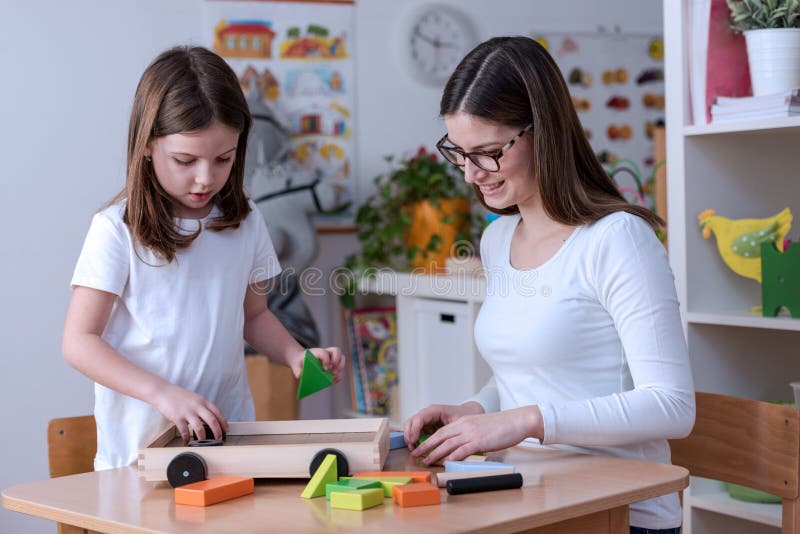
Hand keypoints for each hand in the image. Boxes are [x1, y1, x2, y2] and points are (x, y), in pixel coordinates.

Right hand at [152, 384, 227, 443]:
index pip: (217, 412)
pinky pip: (184, 430)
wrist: (164, 392)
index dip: (223, 421)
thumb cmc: (179, 396)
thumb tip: (210, 419)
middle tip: (219, 438)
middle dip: (217, 431)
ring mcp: (187, 412)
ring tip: (203, 442)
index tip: (226, 429)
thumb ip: (202, 407)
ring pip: (199, 427)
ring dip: (203, 437)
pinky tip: (186, 441)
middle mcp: (197, 406)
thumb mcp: (195, 399)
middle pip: (212, 420)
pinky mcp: (177, 417)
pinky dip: (186, 437)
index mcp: (203, 401)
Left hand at [289, 347, 345, 383]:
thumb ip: (297, 369)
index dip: (326, 360)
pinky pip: (340, 368)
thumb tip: (300, 375)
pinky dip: (339, 375)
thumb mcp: (295, 364)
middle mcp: (326, 353)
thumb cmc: (299, 362)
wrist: (301, 361)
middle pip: (337, 351)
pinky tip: (334, 381)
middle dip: (337, 361)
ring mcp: (330, 358)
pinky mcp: (333, 365)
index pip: (324, 352)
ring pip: (341, 358)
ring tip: (335, 377)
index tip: (324, 369)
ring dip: (340, 368)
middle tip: (333, 372)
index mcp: (316, 351)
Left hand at [410, 406, 542, 465]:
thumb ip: (470, 434)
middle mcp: (464, 425)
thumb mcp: (480, 426)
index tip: (420, 446)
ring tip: (426, 461)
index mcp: (464, 421)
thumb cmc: (501, 426)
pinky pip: (462, 450)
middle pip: (440, 436)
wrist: (516, 421)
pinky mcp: (480, 441)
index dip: (429, 439)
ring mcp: (471, 433)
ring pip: (448, 444)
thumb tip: (462, 448)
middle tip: (416, 454)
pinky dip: (452, 457)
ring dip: (435, 453)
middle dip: (426, 446)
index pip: (441, 430)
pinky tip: (445, 463)